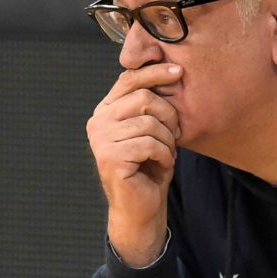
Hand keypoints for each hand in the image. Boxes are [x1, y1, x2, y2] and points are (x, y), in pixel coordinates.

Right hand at [86, 63, 182, 266]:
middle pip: (143, 98)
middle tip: (174, 136)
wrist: (140, 207)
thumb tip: (170, 70)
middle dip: (168, 116)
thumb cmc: (148, 168)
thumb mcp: (149, 130)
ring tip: (166, 154)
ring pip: (149, 122)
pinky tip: (161, 164)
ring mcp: (101, 140)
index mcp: (105, 111)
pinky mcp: (110, 158)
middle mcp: (98, 122)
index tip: (178, 72)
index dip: (155, 72)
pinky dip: (164, 155)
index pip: (129, 79)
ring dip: (167, 140)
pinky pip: (149, 144)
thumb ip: (150, 104)